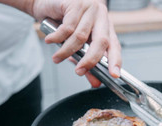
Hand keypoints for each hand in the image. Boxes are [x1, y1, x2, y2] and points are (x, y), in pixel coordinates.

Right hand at [0, 0, 121, 86]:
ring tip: (57, 58)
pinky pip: (67, 28)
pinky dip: (57, 38)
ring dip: (66, 51)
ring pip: (80, 37)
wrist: (45, 4)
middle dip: (90, 60)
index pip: (115, 46)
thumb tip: (96, 82)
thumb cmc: (64, 24)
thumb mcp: (78, 47)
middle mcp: (101, 16)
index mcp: (106, 27)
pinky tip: (50, 40)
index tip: (114, 75)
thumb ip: (88, 64)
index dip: (116, 61)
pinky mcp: (75, 4)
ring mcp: (89, 8)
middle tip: (79, 71)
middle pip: (101, 42)